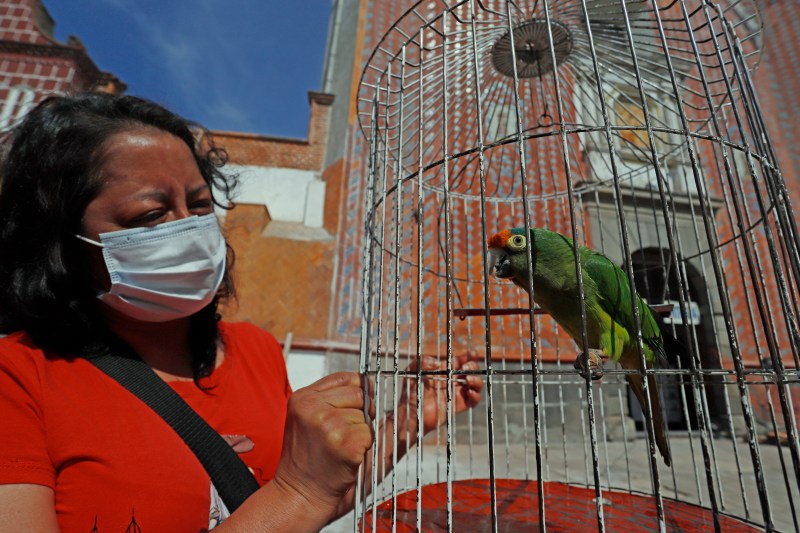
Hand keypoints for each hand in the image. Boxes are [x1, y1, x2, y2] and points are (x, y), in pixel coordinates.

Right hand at [271, 372, 373, 522]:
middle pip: (360, 393)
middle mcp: (311, 407)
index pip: (345, 377)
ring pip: (366, 415)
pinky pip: (370, 434)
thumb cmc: (309, 464)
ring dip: (361, 434)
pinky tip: (345, 459)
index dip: (358, 390)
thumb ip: (338, 398)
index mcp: (302, 398)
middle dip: (361, 414)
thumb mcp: (313, 422)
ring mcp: (327, 424)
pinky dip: (365, 449)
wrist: (298, 498)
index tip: (357, 408)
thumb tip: (376, 380)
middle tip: (342, 437)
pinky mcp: (343, 442)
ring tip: (339, 450)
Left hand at [399, 353, 482, 434]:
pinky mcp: (458, 406)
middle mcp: (452, 380)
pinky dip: (476, 395)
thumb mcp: (412, 371)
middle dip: (472, 366)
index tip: (473, 353)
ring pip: (475, 384)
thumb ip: (422, 361)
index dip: (468, 356)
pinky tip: (469, 392)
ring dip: (476, 380)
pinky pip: (473, 400)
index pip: (460, 361)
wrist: (411, 412)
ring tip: (468, 380)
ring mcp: (456, 393)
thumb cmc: (410, 391)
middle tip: (465, 369)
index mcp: (444, 370)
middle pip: (471, 370)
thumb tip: (438, 363)